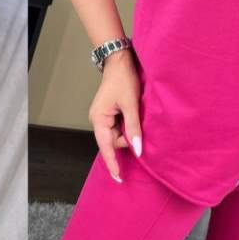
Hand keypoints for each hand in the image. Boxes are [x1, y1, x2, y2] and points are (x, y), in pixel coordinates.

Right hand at [88, 49, 142, 182]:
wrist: (119, 60)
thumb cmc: (124, 79)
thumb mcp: (131, 104)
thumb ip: (134, 128)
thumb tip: (137, 150)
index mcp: (99, 119)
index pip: (106, 148)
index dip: (113, 164)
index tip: (119, 179)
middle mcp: (98, 120)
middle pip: (114, 141)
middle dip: (128, 139)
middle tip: (140, 125)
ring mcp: (104, 116)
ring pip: (118, 133)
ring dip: (129, 130)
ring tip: (137, 115)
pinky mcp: (110, 111)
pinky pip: (119, 125)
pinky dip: (128, 125)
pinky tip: (135, 118)